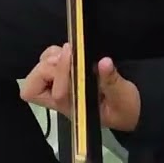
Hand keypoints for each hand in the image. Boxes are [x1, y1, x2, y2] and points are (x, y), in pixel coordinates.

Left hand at [20, 45, 141, 132]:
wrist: (129, 109)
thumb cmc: (124, 107)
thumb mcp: (123, 98)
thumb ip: (113, 82)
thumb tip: (104, 63)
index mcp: (73, 107)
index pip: (56, 93)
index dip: (61, 73)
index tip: (75, 56)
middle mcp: (60, 98)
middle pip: (34, 84)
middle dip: (48, 66)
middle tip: (68, 56)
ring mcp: (58, 86)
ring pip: (38, 70)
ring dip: (52, 58)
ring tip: (71, 53)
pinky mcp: (61, 75)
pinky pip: (46, 61)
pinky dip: (54, 53)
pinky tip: (70, 53)